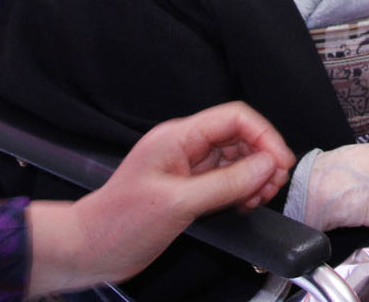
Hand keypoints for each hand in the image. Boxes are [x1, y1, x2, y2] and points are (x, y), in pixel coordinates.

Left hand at [24, 101, 292, 296]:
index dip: (264, 136)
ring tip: (258, 199)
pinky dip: (241, 191)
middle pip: (239, 137)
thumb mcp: (178, 203)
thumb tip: (267, 165)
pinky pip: (226, 180)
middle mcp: (185, 146)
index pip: (235, 118)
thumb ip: (226, 183)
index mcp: (179, 136)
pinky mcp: (188, 189)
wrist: (88, 250)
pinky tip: (243, 206)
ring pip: (236, 160)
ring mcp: (187, 168)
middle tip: (272, 187)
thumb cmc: (120, 223)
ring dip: (254, 177)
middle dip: (263, 159)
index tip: (280, 163)